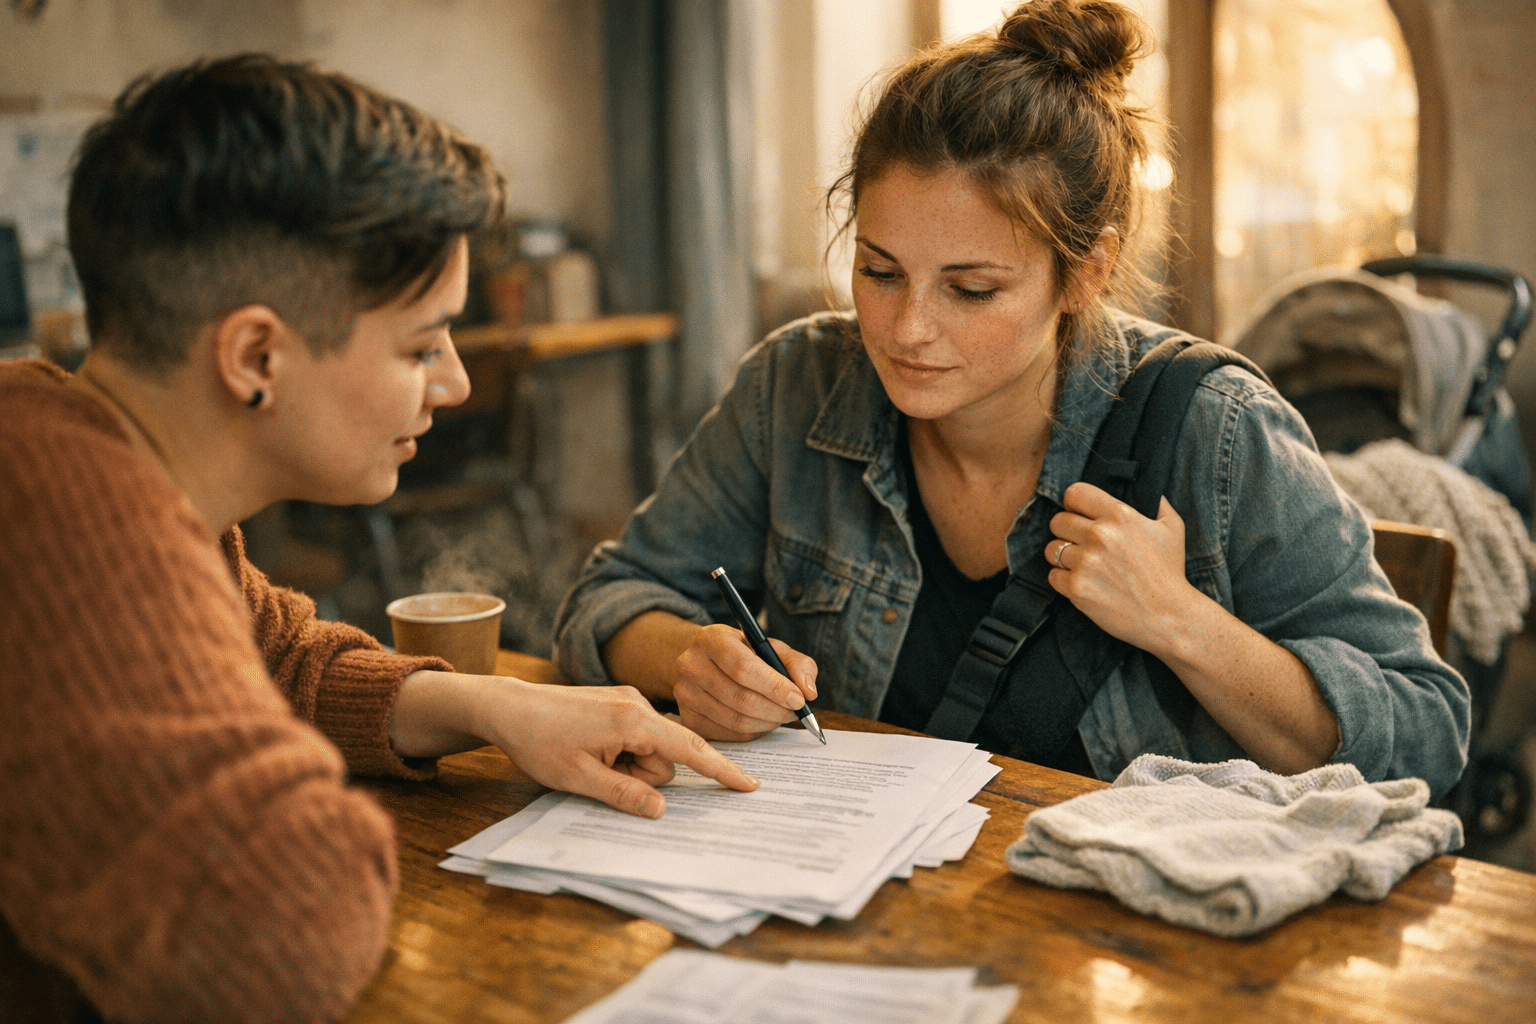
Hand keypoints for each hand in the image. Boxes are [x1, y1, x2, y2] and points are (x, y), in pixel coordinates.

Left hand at [391, 671, 759, 817]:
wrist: (508, 706)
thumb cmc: (538, 741)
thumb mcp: (578, 779)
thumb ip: (624, 794)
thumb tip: (661, 810)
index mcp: (632, 721)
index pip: (689, 749)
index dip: (720, 771)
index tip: (749, 786)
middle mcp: (637, 705)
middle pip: (666, 756)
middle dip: (644, 776)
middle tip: (600, 774)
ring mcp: (627, 702)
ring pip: (650, 749)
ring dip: (629, 765)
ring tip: (589, 761)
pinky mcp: (617, 704)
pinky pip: (637, 737)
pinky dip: (623, 752)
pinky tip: (591, 751)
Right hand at [671, 623, 818, 741]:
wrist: (707, 662)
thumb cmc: (745, 654)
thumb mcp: (772, 648)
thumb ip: (798, 665)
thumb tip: (809, 692)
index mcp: (711, 638)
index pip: (742, 667)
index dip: (774, 686)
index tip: (798, 699)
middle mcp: (691, 665)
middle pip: (740, 698)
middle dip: (776, 710)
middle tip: (796, 712)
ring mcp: (684, 694)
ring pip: (735, 721)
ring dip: (767, 723)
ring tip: (781, 716)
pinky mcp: (687, 718)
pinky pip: (728, 735)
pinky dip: (753, 733)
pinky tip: (762, 722)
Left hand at [1044, 482, 1199, 649]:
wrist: (1168, 616)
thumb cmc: (1170, 572)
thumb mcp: (1172, 528)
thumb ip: (1157, 503)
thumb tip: (1149, 489)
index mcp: (1119, 515)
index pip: (1074, 493)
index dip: (1074, 503)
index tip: (1079, 513)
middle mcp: (1099, 535)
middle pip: (1058, 521)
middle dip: (1066, 531)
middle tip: (1080, 543)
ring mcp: (1085, 562)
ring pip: (1052, 549)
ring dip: (1063, 556)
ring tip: (1082, 564)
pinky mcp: (1077, 587)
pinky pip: (1053, 576)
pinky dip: (1064, 580)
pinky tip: (1083, 582)